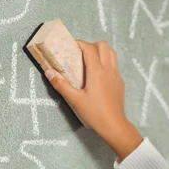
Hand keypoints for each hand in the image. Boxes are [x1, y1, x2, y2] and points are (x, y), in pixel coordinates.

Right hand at [45, 40, 141, 160]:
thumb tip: (48, 71)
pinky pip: (115, 65)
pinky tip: (98, 75)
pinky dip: (107, 62)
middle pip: (103, 45)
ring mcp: (116, 75)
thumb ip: (61, 85)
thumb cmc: (94, 114)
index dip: (80, 43)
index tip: (71, 46)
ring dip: (101, 52)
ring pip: (112, 53)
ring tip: (90, 61)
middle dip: (91, 45)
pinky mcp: (120, 82)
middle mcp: (108, 70)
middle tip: (81, 53)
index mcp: (97, 72)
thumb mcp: (75, 100)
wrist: (114, 125)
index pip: (89, 48)